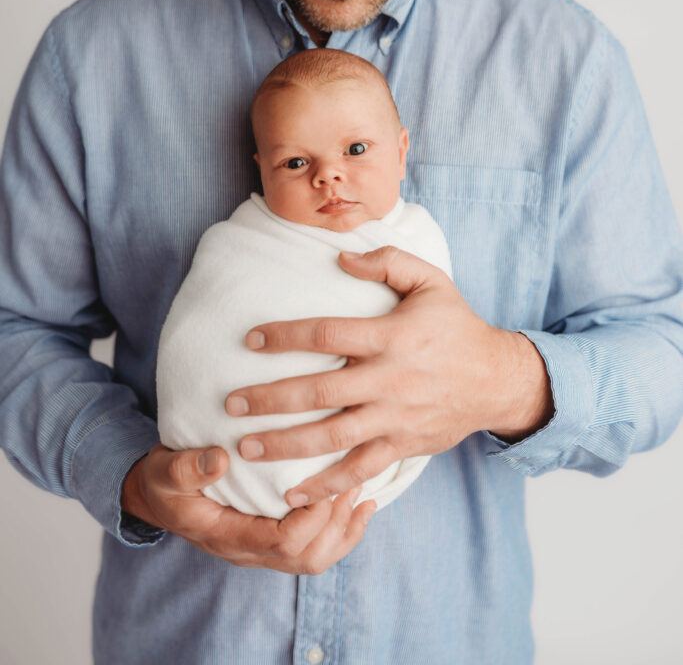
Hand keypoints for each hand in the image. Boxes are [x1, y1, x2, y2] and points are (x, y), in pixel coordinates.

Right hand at [120, 443, 375, 573]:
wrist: (158, 495)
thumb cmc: (163, 480)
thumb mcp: (164, 470)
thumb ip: (187, 468)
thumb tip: (218, 458)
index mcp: (227, 536)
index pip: (282, 541)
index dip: (311, 515)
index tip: (325, 479)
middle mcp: (248, 550)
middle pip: (307, 557)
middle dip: (335, 522)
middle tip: (351, 481)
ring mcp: (261, 548)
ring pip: (315, 559)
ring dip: (343, 528)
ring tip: (360, 491)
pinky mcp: (271, 537)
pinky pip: (315, 549)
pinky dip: (343, 530)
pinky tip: (359, 504)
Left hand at [226, 247, 553, 507]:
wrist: (497, 378)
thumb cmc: (456, 325)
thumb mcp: (430, 280)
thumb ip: (388, 262)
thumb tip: (340, 258)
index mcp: (391, 336)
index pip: (327, 335)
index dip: (285, 337)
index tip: (251, 340)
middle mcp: (389, 380)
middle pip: (320, 392)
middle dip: (271, 399)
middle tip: (232, 404)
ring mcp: (395, 417)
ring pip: (333, 437)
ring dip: (287, 445)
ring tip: (247, 447)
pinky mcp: (402, 445)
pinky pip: (360, 470)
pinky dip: (326, 485)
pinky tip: (292, 492)